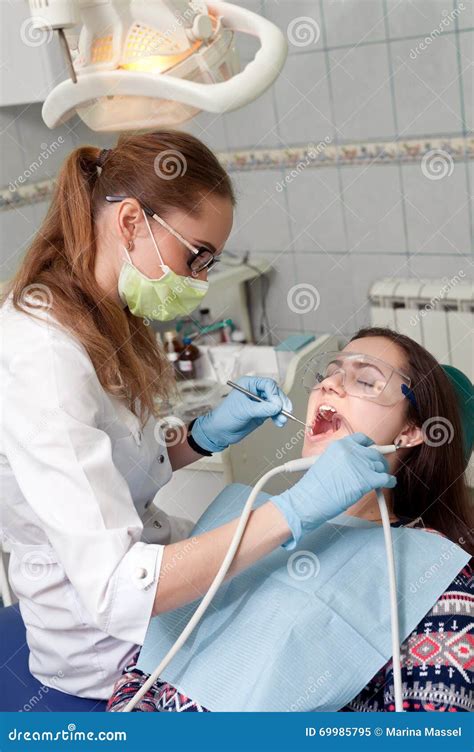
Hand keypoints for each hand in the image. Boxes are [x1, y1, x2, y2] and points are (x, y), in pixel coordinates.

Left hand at [191, 376, 292, 452]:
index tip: (277, 405)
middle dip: (281, 403)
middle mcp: (256, 391)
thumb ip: (262, 408)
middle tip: (286, 412)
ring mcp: (260, 402)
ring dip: (282, 411)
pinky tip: (280, 422)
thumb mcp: (244, 410)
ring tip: (282, 420)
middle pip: (275, 393)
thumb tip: (278, 406)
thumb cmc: (226, 416)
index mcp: (249, 384)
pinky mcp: (262, 413)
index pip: (268, 384)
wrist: (220, 432)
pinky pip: (274, 412)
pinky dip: (279, 416)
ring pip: (276, 403)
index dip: (275, 394)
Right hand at [271, 433, 396, 548]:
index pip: (362, 439)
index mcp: (339, 445)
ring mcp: (359, 464)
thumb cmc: (313, 488)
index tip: (373, 450)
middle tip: (379, 468)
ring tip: (380, 479)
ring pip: (381, 466)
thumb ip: (343, 459)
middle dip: (378, 461)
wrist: (307, 500)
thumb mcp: (324, 462)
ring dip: (382, 473)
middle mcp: (350, 451)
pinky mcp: (366, 480)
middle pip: (374, 453)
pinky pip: (386, 478)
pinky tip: (388, 484)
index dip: (370, 446)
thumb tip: (357, 463)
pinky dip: (389, 481)